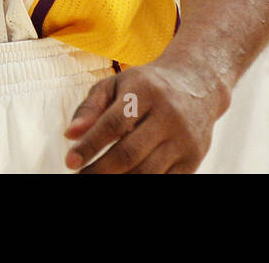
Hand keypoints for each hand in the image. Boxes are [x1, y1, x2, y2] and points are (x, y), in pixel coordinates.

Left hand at [63, 57, 229, 173]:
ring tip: (98, 178)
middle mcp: (168, 113)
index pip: (114, 124)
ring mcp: (183, 138)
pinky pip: (164, 182)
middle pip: (129, 153)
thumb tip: (70, 135)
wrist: (198, 83)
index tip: (70, 162)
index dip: (90, 145)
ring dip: (118, 182)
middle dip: (99, 171)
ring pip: (146, 173)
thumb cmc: (147, 86)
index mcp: (146, 90)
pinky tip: (125, 180)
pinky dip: (142, 184)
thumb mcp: (118, 83)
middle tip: (81, 177)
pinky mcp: (193, 158)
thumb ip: (91, 106)